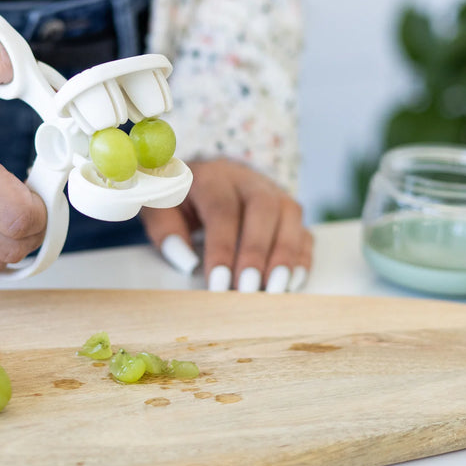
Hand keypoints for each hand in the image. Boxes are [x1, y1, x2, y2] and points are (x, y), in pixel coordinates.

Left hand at [141, 158, 312, 291]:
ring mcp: (275, 193)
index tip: (218, 283)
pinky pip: (305, 231)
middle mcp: (249, 180)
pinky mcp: (290, 212)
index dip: (222, 247)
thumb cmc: (181, 200)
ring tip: (276, 290)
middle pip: (263, 209)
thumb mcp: (160, 208)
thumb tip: (188, 262)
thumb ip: (166, 231)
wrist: (205, 179)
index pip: (222, 209)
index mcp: (213, 176)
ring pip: (290, 216)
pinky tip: (294, 282)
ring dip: (285, 255)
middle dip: (257, 252)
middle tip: (249, 290)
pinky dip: (302, 257)